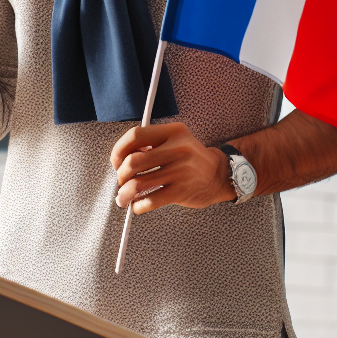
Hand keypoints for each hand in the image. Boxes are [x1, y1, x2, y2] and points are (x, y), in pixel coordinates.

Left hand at [111, 122, 234, 214]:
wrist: (220, 175)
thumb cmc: (190, 158)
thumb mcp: (175, 140)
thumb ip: (151, 144)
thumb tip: (122, 158)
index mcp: (173, 132)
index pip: (135, 135)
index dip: (119, 150)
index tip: (116, 162)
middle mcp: (177, 149)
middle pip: (133, 162)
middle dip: (120, 175)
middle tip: (121, 182)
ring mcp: (180, 171)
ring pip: (138, 184)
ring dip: (124, 194)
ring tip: (123, 198)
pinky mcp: (181, 191)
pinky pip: (150, 200)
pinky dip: (138, 206)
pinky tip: (137, 206)